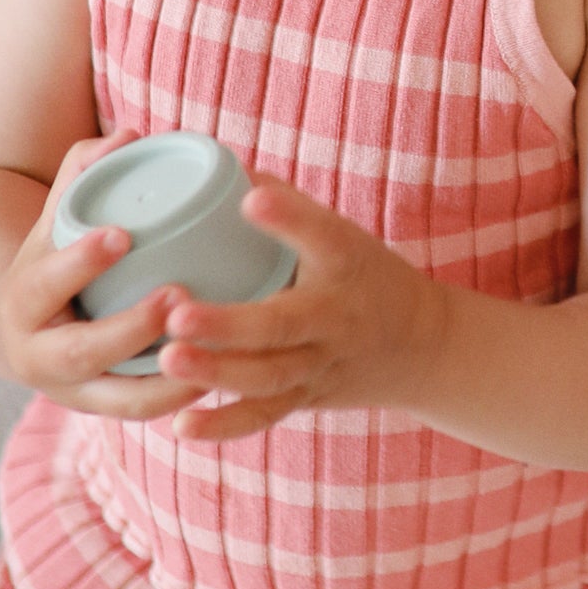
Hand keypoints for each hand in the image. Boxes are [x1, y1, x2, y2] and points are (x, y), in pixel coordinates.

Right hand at [0, 134, 203, 417]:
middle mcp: (37, 356)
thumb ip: (83, 175)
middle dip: (130, 327)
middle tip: (179, 294)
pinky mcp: (103, 411)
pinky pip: (144, 412)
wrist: (26, 332)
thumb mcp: (56, 220)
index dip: (79, 262)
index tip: (122, 235)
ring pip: (119, 398)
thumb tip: (128, 135)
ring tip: (214, 348)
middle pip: (81, 351)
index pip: (43, 284)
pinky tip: (221, 377)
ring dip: (167, 378)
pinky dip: (179, 399)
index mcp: (21, 302)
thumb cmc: (54, 260)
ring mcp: (71, 392)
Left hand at [149, 178, 444, 445]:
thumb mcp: (339, 232)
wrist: (420, 345)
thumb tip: (215, 162)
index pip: (324, 237)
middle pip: (283, 325)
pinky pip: (265, 416)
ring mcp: (321, 364)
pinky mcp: (306, 397)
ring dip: (218, 372)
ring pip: (269, 376)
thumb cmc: (362, 273)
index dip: (290, 219)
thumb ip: (284, 201)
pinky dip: (224, 426)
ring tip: (167, 359)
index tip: (253, 198)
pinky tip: (181, 426)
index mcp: (345, 264)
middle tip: (178, 314)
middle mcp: (336, 319)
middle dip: (230, 324)